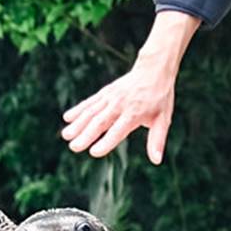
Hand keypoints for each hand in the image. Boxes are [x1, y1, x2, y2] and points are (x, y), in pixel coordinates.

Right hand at [60, 10, 199, 164]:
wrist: (154, 69)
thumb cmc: (160, 98)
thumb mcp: (163, 119)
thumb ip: (157, 140)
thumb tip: (156, 161)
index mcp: (135, 113)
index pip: (118, 130)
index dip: (106, 141)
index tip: (94, 152)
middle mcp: (120, 105)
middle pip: (100, 122)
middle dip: (86, 135)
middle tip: (74, 147)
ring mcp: (110, 97)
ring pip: (91, 112)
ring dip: (78, 124)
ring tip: (66, 136)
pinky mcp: (105, 92)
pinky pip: (90, 102)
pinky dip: (78, 109)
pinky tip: (67, 118)